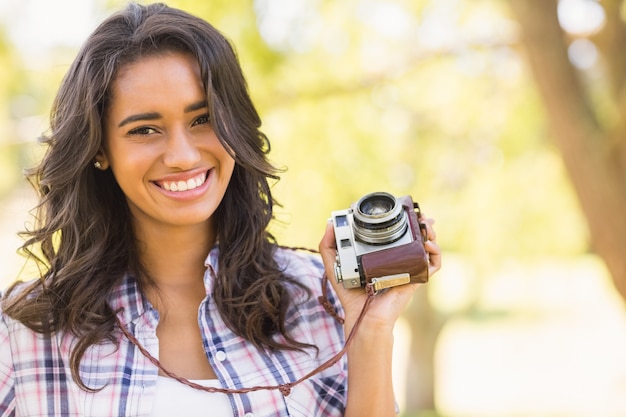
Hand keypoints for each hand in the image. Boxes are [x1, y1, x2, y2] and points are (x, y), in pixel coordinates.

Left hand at [318, 217, 440, 332]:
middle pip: (415, 238)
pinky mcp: (415, 278)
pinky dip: (436, 254)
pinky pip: (433, 265)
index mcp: (381, 256)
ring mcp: (408, 269)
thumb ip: (328, 245)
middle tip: (419, 214)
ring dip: (431, 233)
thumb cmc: (350, 294)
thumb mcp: (334, 265)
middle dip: (420, 224)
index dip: (401, 221)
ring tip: (427, 225)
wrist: (363, 314)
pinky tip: (430, 245)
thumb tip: (330, 222)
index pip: (395, 234)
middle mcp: (397, 260)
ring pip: (427, 247)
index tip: (400, 209)